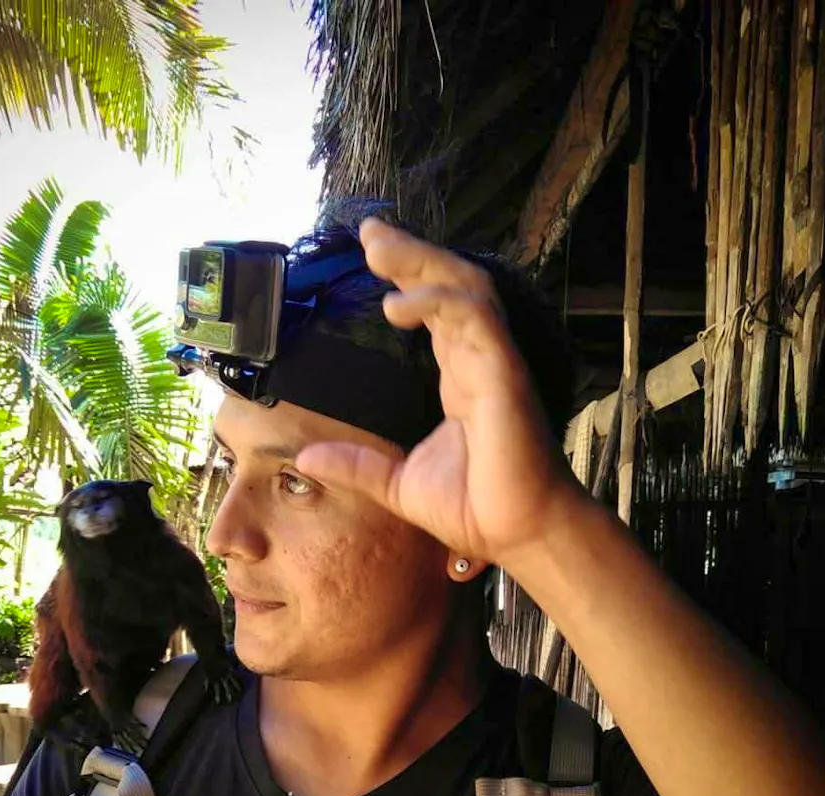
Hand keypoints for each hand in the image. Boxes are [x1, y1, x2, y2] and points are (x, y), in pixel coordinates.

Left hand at [295, 218, 585, 571]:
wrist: (519, 535)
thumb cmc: (475, 510)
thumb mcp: (397, 484)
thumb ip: (356, 465)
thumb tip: (305, 455)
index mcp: (459, 378)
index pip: (434, 311)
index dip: (405, 278)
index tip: (370, 254)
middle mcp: (478, 361)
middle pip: (448, 285)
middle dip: (410, 253)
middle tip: (369, 231)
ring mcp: (495, 363)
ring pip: (464, 288)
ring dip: (422, 262)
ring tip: (379, 247)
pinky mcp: (505, 375)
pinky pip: (474, 319)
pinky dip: (437, 303)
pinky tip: (397, 304)